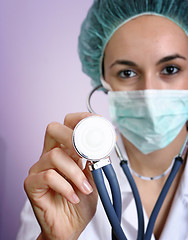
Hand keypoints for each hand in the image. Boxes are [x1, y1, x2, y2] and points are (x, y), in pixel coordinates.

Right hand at [24, 112, 97, 239]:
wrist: (70, 228)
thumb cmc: (81, 202)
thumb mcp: (94, 178)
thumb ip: (95, 160)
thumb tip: (103, 143)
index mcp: (65, 151)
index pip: (67, 125)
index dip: (81, 120)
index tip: (98, 123)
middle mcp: (50, 156)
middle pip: (53, 129)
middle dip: (72, 136)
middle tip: (86, 152)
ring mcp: (39, 169)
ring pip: (55, 156)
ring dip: (75, 173)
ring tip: (86, 188)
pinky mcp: (32, 184)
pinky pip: (48, 176)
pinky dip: (66, 187)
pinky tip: (73, 197)